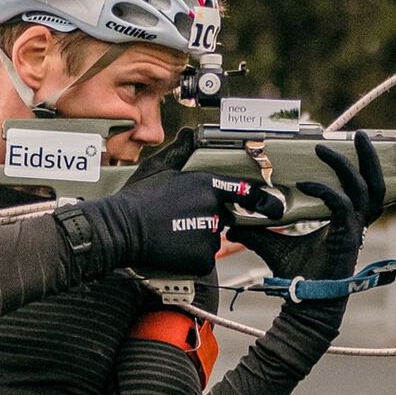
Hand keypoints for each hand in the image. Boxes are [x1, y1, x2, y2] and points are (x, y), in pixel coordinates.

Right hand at [78, 169, 281, 275]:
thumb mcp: (159, 169)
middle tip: (180, 220)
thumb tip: (190, 134)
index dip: (262, 200)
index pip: (244, 192)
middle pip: (222, 218)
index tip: (274, 207)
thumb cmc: (137, 199)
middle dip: (207, 220)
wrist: (121, 230)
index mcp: (206, 185)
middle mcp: (213, 210)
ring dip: (197, 238)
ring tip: (170, 233)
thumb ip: (181, 152)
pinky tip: (172, 248)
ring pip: (211, 239)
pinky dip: (191, 257)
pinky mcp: (202, 259)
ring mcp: (209, 236)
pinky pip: (203, 259)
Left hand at [232, 132, 384, 280]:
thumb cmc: (296, 277)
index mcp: (344, 221)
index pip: (358, 188)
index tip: (331, 148)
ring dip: (351, 166)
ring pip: (366, 190)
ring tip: (334, 146)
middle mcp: (354, 223)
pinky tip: (305, 184)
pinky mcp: (347, 237)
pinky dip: (326, 191)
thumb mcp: (272, 245)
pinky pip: (343, 205)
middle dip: (369, 157)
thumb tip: (231, 222)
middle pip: (374, 184)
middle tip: (358, 135)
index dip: (352, 166)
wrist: (304, 304)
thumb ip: (257, 231)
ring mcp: (354, 231)